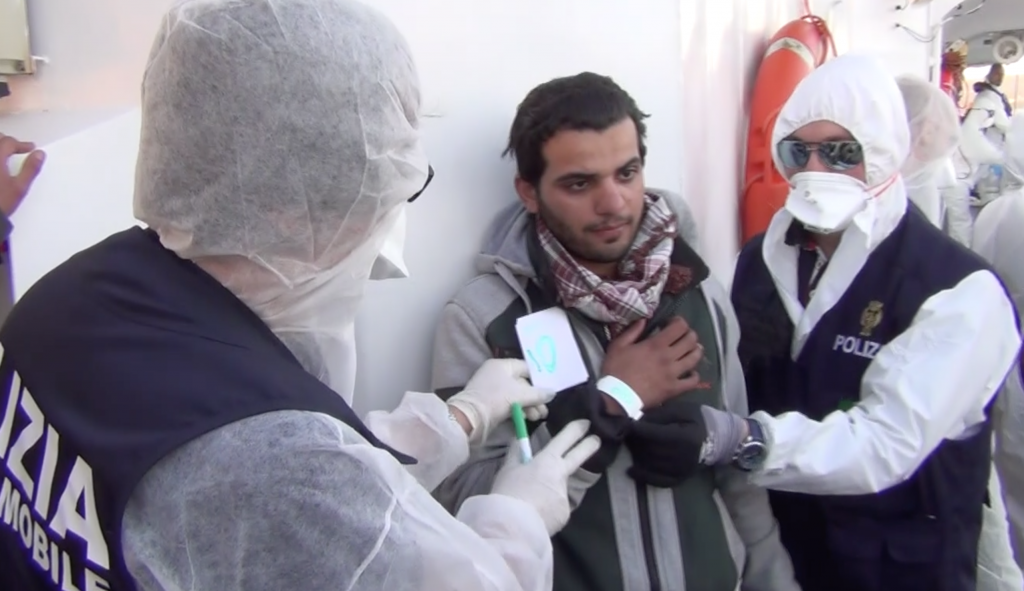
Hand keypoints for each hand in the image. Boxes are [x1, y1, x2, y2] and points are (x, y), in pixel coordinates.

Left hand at [0, 134, 44, 216]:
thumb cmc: (2, 202)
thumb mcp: (20, 187)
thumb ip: (30, 169)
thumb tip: (40, 153)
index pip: (9, 143)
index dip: (21, 144)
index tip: (31, 148)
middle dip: (6, 141)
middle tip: (15, 148)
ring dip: (0, 148)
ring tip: (5, 154)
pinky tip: (1, 166)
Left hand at [447, 359, 553, 444]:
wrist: (470, 418)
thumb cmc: (496, 399)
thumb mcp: (520, 395)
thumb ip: (539, 393)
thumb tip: (553, 392)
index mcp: (502, 365)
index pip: (526, 368)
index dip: (540, 379)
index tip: (550, 391)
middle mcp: (496, 374)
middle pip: (522, 383)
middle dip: (535, 398)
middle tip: (544, 411)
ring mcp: (492, 389)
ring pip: (516, 395)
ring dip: (529, 406)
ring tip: (537, 418)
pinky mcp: (490, 403)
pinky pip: (509, 404)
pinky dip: (518, 410)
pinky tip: (526, 418)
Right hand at [491, 419, 599, 534]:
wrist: (514, 525)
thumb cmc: (508, 493)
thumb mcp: (508, 470)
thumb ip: (516, 454)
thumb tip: (518, 440)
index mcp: (547, 461)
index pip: (564, 439)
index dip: (576, 430)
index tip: (586, 424)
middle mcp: (560, 476)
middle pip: (578, 457)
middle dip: (588, 446)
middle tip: (597, 440)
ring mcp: (565, 495)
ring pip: (559, 488)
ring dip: (549, 491)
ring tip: (529, 502)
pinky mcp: (564, 514)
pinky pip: (556, 508)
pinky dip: (548, 509)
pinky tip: (534, 514)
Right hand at [600, 316, 702, 412]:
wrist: (617, 397)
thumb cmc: (616, 370)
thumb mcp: (618, 345)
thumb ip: (632, 331)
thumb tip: (644, 320)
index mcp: (656, 345)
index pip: (679, 327)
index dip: (679, 321)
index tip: (672, 323)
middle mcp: (669, 357)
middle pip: (691, 340)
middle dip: (689, 334)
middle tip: (682, 336)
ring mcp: (674, 374)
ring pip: (695, 358)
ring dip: (696, 351)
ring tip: (691, 350)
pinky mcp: (675, 389)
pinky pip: (693, 381)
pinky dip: (694, 375)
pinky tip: (690, 372)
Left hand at [625, 399, 708, 487]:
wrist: (718, 438)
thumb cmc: (698, 419)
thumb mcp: (681, 410)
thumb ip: (660, 415)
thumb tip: (637, 419)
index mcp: (684, 437)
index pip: (653, 434)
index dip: (636, 429)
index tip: (625, 422)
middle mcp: (683, 457)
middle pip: (650, 450)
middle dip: (634, 442)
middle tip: (624, 433)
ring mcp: (682, 470)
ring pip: (651, 465)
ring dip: (636, 456)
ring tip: (629, 446)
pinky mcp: (681, 478)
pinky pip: (659, 481)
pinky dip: (643, 476)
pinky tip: (632, 471)